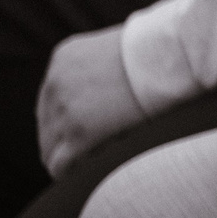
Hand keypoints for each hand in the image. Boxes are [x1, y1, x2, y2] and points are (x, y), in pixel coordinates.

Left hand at [37, 25, 145, 175]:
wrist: (170, 55)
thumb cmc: (160, 49)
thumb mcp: (116, 45)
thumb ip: (102, 62)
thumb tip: (111, 80)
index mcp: (63, 59)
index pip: (51, 96)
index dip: (67, 114)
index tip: (85, 123)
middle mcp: (56, 83)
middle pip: (46, 123)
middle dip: (65, 135)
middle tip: (90, 144)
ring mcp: (65, 110)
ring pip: (50, 147)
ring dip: (68, 153)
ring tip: (91, 156)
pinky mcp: (80, 134)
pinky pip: (60, 164)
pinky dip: (66, 170)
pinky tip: (77, 172)